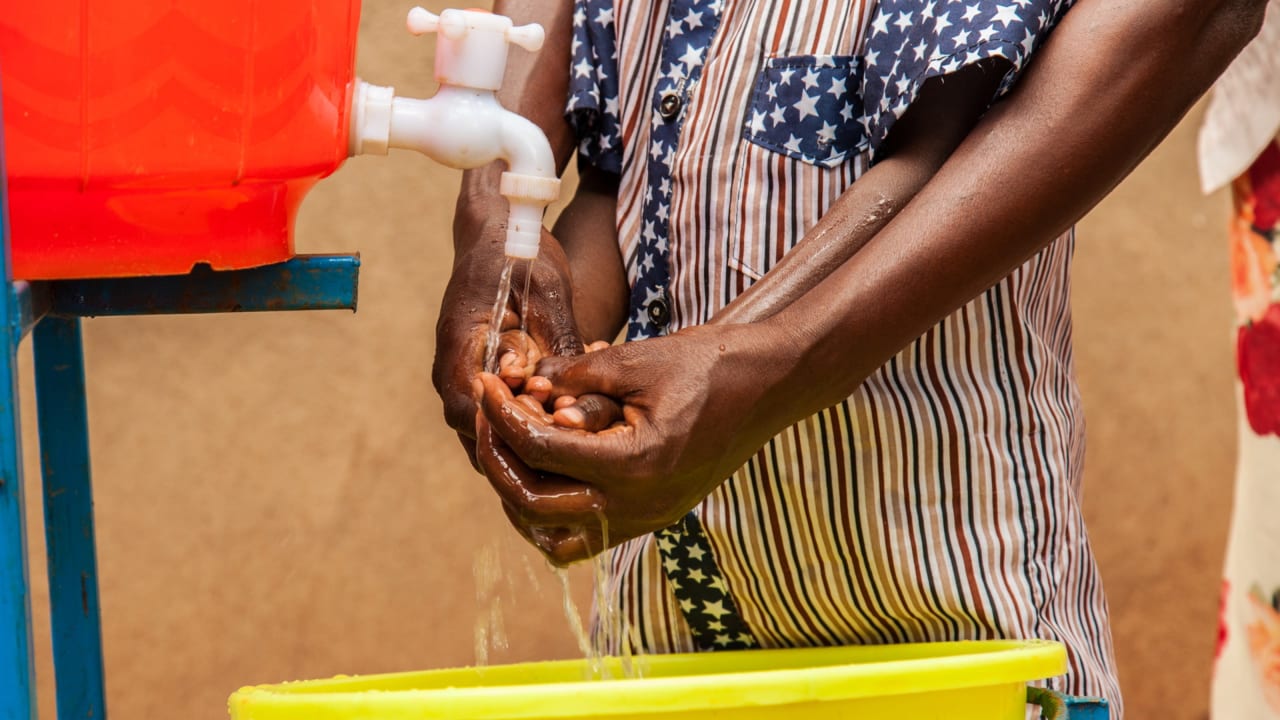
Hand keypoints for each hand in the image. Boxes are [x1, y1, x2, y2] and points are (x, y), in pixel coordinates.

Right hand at [432, 219, 584, 463]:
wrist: (499, 231)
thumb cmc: (520, 253)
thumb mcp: (549, 292)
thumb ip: (557, 343)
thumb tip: (567, 396)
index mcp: (458, 346)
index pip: (470, 413)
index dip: (509, 430)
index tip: (554, 430)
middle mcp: (452, 369)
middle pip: (479, 433)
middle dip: (524, 443)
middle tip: (574, 440)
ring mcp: (465, 376)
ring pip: (491, 430)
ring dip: (530, 434)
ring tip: (575, 428)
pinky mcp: (483, 378)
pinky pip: (502, 413)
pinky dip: (531, 419)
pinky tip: (570, 409)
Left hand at [475, 323, 784, 562]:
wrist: (771, 385)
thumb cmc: (710, 364)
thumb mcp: (637, 358)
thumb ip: (575, 377)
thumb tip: (525, 389)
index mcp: (634, 464)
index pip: (539, 449)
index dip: (501, 415)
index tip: (484, 385)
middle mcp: (639, 504)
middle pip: (534, 502)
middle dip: (497, 458)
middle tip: (485, 417)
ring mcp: (647, 518)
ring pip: (555, 537)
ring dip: (520, 498)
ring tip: (507, 449)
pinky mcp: (653, 516)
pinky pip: (586, 535)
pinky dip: (554, 513)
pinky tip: (545, 470)